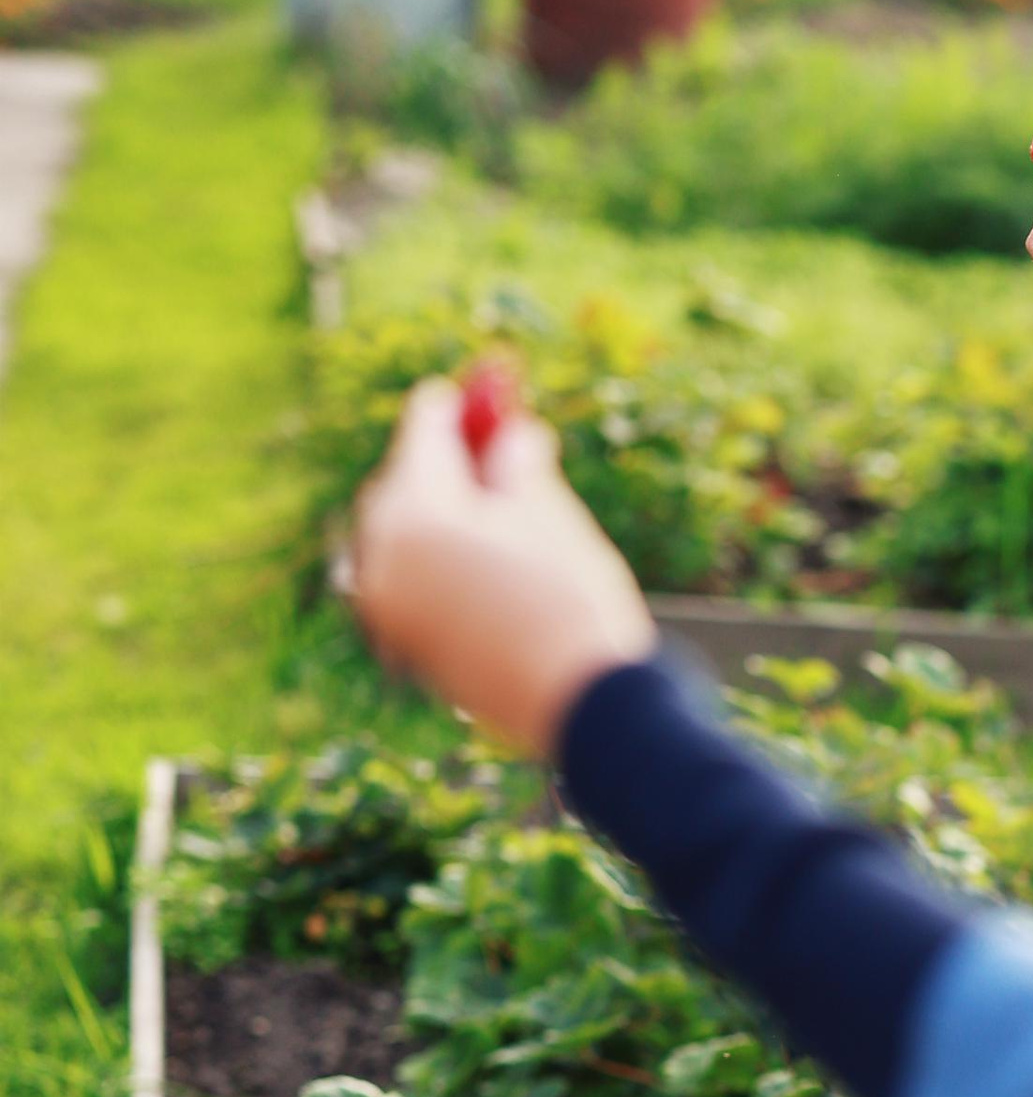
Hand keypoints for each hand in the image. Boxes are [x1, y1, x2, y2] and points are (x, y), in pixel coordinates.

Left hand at [351, 380, 656, 756]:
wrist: (586, 708)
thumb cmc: (571, 600)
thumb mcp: (548, 512)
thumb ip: (516, 460)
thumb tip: (510, 433)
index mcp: (413, 508)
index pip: (424, 429)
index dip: (459, 403)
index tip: (477, 387)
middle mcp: (381, 554)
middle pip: (404, 482)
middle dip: (443, 461)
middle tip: (486, 442)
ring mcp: (386, 605)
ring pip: (401, 536)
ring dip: (437, 512)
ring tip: (491, 507)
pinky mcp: (404, 644)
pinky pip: (408, 579)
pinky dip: (435, 559)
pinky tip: (479, 558)